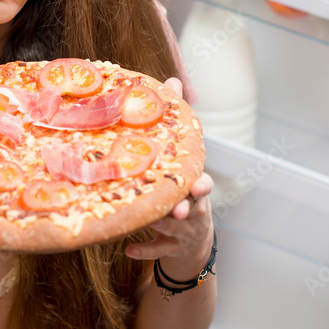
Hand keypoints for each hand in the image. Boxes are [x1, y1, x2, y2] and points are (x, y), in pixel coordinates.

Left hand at [123, 77, 214, 279]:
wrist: (192, 241)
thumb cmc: (181, 187)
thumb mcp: (182, 160)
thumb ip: (177, 123)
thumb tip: (172, 77)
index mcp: (194, 187)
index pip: (202, 185)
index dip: (201, 185)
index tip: (198, 184)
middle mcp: (193, 209)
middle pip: (191, 209)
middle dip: (183, 208)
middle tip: (176, 208)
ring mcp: (183, 231)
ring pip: (172, 229)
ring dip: (160, 226)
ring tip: (144, 222)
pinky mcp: (170, 248)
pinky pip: (156, 250)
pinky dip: (144, 250)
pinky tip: (126, 250)